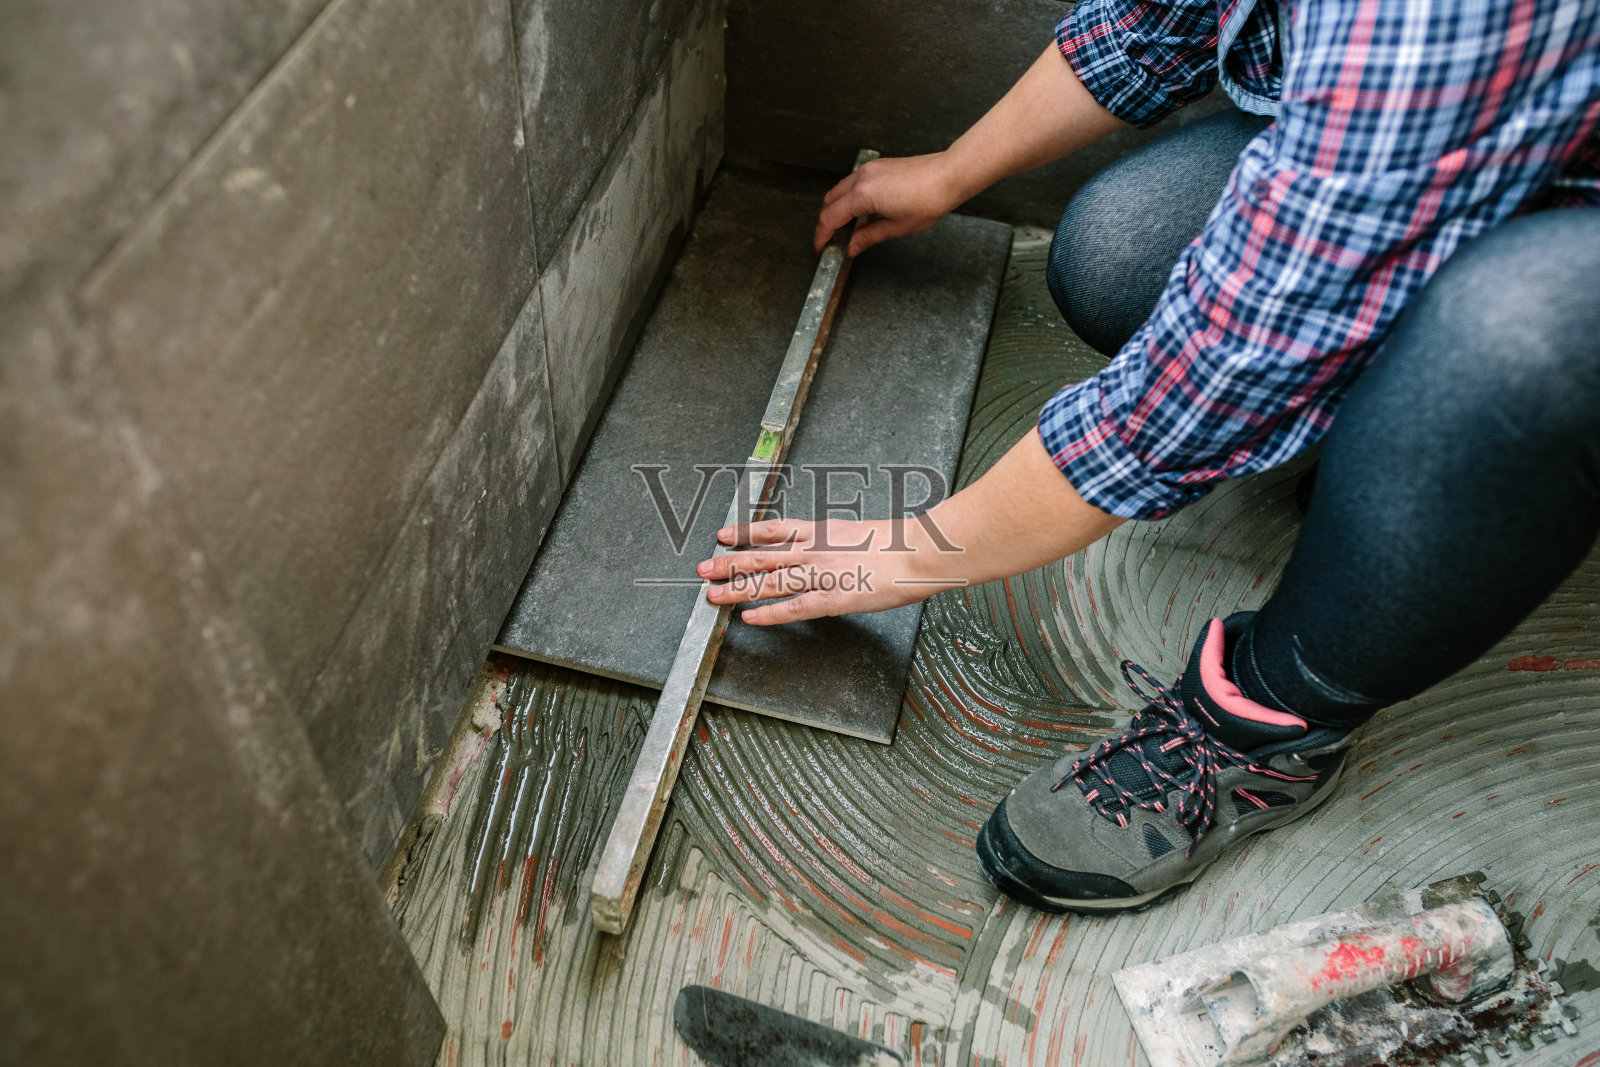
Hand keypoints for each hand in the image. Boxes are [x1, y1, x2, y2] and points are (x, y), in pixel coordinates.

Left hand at [696, 517, 963, 625]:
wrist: (917, 553)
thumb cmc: (900, 543)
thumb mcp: (861, 531)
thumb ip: (838, 539)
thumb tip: (829, 545)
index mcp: (822, 530)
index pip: (773, 529)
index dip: (744, 533)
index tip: (724, 534)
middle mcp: (813, 550)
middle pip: (760, 557)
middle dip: (729, 563)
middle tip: (703, 568)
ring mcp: (818, 574)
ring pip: (767, 582)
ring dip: (736, 589)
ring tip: (712, 594)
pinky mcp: (830, 599)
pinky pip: (790, 608)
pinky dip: (767, 613)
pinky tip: (748, 618)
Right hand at [813, 153, 965, 256]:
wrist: (949, 175)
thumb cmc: (929, 200)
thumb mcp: (897, 227)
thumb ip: (869, 236)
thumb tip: (852, 246)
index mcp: (863, 195)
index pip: (830, 218)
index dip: (822, 236)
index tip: (821, 248)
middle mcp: (861, 178)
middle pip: (829, 201)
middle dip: (826, 222)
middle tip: (830, 240)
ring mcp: (869, 169)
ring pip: (840, 190)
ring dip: (837, 208)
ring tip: (845, 228)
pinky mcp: (878, 166)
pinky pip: (853, 182)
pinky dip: (849, 197)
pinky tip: (860, 211)